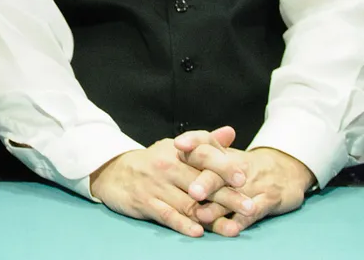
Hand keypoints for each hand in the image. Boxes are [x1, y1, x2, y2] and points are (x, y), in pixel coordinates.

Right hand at [89, 131, 255, 237]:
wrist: (114, 172)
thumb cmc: (153, 162)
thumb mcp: (175, 148)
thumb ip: (204, 142)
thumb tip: (230, 132)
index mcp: (178, 151)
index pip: (203, 155)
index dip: (224, 167)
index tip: (244, 178)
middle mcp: (167, 165)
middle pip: (201, 182)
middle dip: (227, 196)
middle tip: (249, 207)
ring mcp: (156, 185)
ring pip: (188, 203)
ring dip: (212, 217)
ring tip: (233, 228)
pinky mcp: (145, 202)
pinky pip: (166, 214)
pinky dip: (182, 224)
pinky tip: (197, 231)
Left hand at [175, 139, 313, 236]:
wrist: (288, 169)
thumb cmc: (247, 166)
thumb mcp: (227, 156)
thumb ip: (203, 152)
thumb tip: (175, 147)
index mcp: (224, 153)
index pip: (207, 142)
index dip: (193, 142)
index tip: (178, 145)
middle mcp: (237, 166)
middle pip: (218, 172)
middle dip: (205, 182)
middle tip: (193, 192)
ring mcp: (253, 183)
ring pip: (233, 195)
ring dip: (217, 206)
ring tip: (203, 215)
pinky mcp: (269, 199)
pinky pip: (255, 210)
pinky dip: (242, 219)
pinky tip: (231, 227)